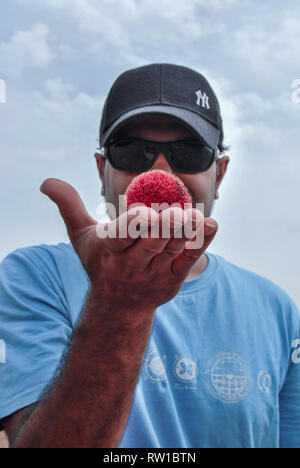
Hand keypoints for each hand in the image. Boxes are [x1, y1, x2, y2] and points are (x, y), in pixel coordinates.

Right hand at [40, 179, 217, 312]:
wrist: (118, 305)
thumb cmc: (99, 262)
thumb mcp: (80, 235)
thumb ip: (68, 206)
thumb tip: (46, 181)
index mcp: (109, 251)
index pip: (120, 236)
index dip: (133, 225)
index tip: (144, 211)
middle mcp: (131, 265)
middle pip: (150, 244)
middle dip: (164, 228)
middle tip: (177, 212)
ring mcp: (154, 273)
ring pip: (171, 251)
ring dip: (186, 233)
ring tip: (196, 214)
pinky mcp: (172, 279)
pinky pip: (188, 260)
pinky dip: (201, 243)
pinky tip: (210, 224)